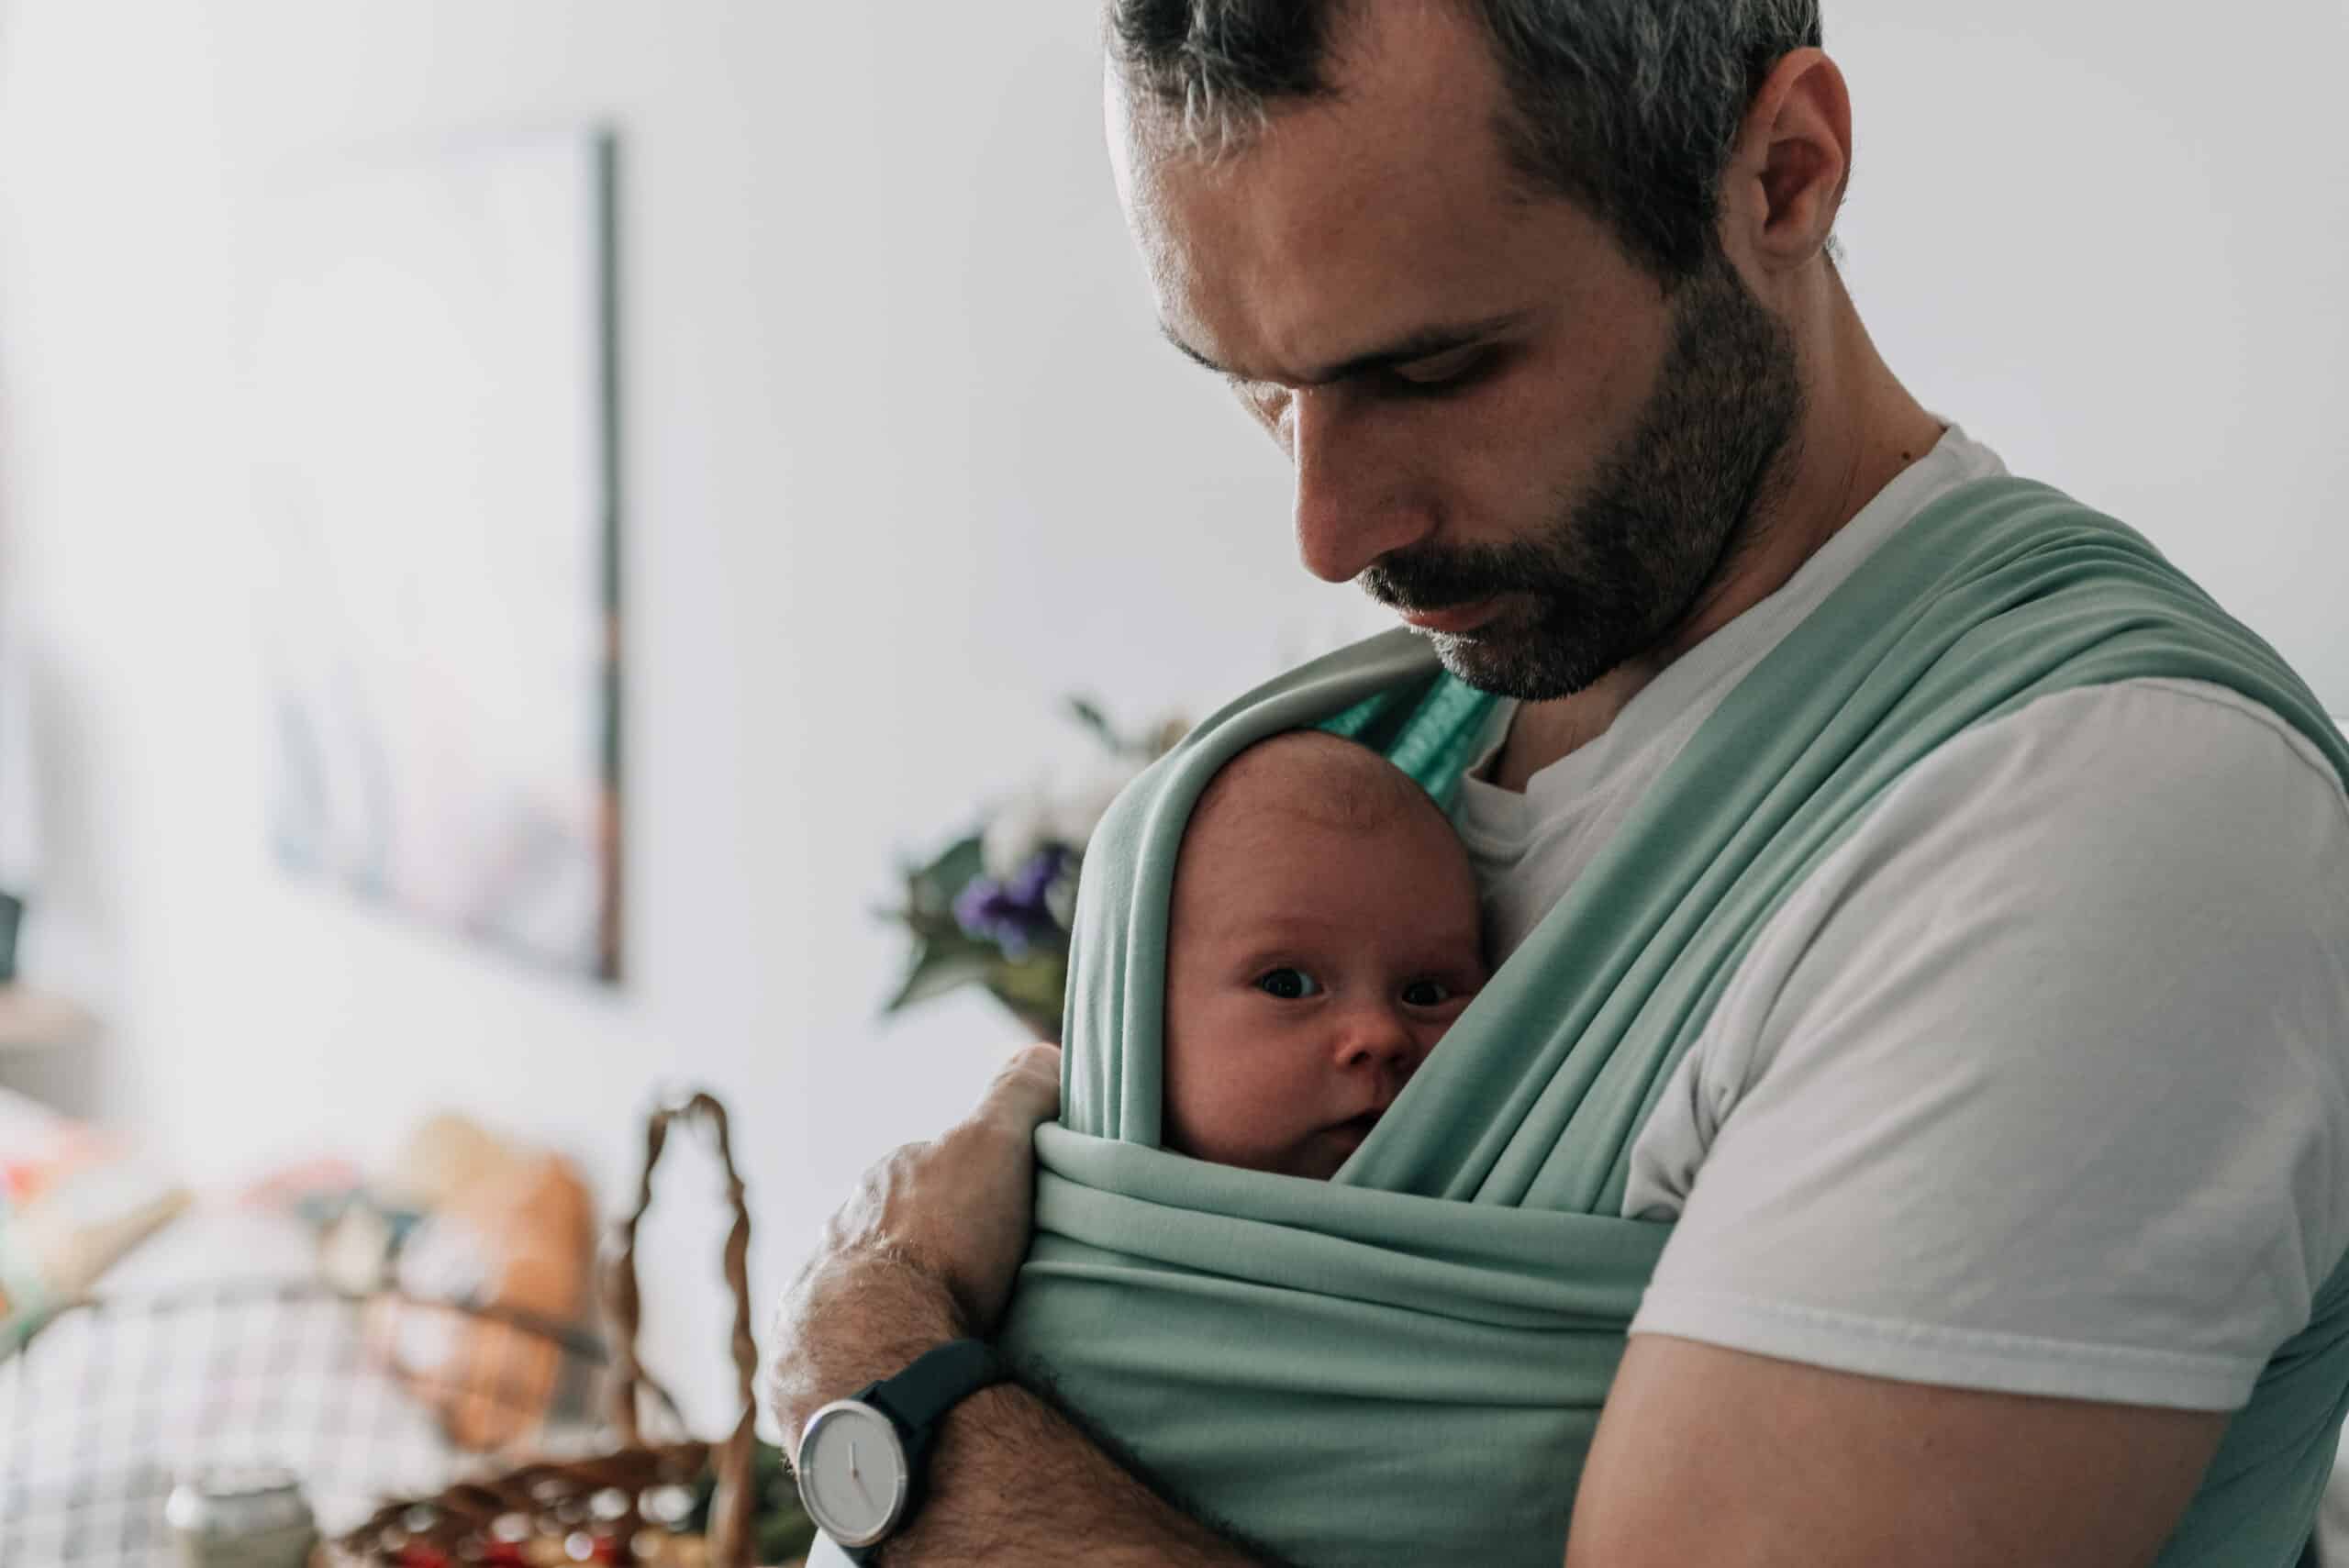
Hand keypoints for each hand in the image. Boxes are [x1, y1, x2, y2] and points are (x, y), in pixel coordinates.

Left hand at [765, 1042, 1062, 1441]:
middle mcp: (839, 1231)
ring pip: (867, 1293)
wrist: (873, 1345)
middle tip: (985, 1280)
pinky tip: (904, 1373)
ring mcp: (815, 1299)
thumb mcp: (994, 1146)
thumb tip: (1041, 1048)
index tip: (1011, 1213)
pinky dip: (872, 1356)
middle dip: (933, 1249)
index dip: (975, 1184)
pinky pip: (843, 1353)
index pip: (932, 1170)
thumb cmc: (940, 1242)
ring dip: (899, 1306)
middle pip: (898, 1231)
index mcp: (883, 1181)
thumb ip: (1018, 1094)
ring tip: (948, 1335)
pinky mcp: (802, 1366)